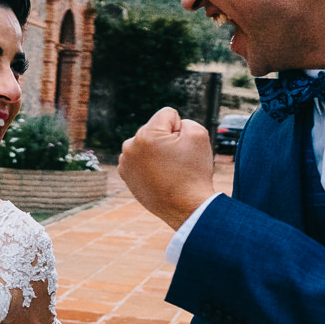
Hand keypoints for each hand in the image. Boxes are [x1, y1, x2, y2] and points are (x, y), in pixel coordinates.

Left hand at [117, 106, 217, 229]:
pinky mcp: (125, 174)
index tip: (182, 148)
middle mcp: (130, 146)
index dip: (180, 128)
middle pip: (154, 130)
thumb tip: (170, 127)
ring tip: (167, 171)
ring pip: (147, 144)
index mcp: (146, 134)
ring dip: (156, 152)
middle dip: (166, 140)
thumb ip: (185, 121)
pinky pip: (140, 159)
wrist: (186, 208)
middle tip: (176, 163)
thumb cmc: (194, 173)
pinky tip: (158, 177)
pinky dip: (149, 164)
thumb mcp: (199, 135)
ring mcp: (125, 161)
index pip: (168, 114)